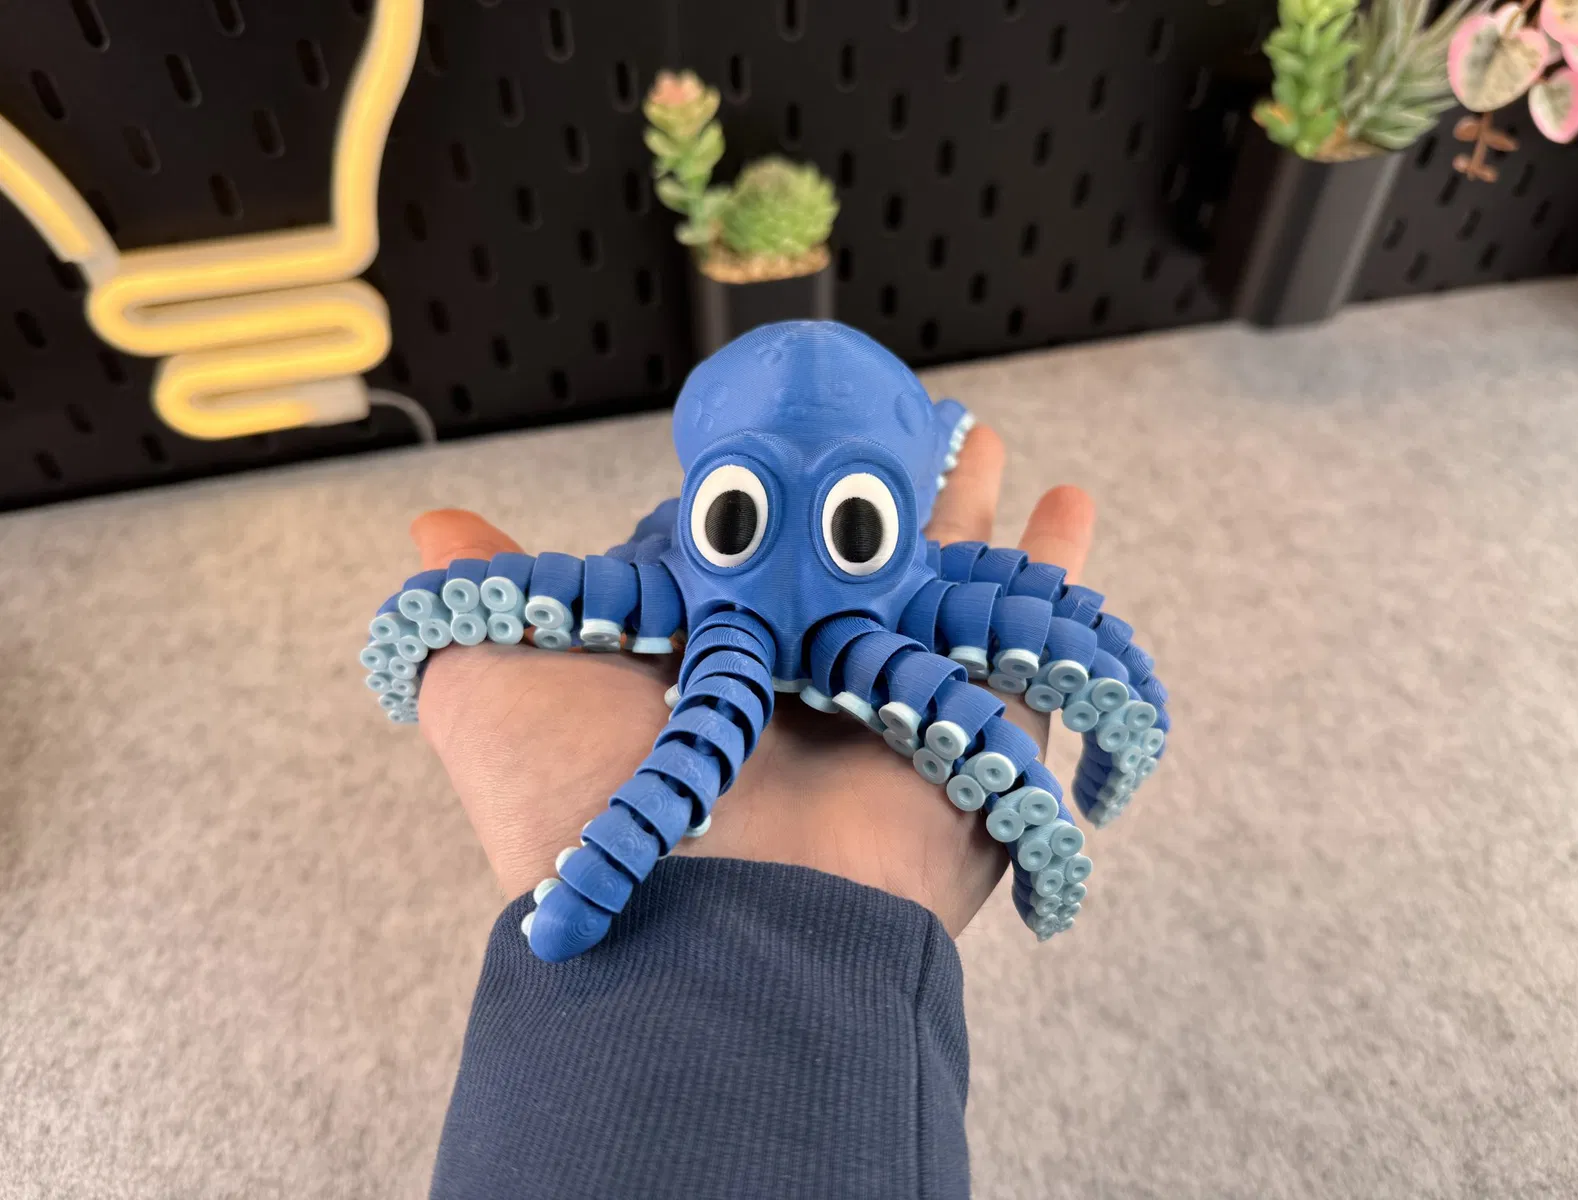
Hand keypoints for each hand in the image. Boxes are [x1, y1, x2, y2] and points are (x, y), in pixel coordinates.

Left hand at [411, 425, 1094, 935]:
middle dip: (890, 491)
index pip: (752, 556)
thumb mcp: (497, 677)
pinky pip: (1027, 644)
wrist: (694, 932)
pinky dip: (1058, 577)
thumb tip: (432, 527)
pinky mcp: (968, 735)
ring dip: (978, 514)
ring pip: (948, 586)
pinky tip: (1075, 509)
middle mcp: (803, 680)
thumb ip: (480, 594)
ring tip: (996, 445)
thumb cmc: (584, 808)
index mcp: (708, 660)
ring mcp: (891, 706)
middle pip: (860, 559)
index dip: (770, 497)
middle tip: (920, 423)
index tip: (787, 444)